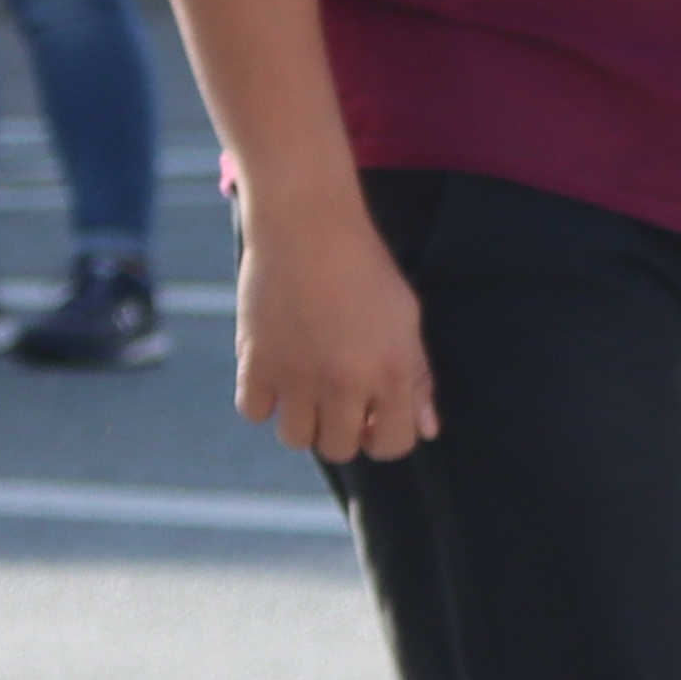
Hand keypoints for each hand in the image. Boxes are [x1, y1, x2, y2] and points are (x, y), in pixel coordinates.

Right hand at [229, 199, 437, 465]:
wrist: (308, 230)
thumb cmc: (366, 272)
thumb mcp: (406, 320)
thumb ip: (417, 379)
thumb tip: (426, 430)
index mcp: (390, 373)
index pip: (394, 445)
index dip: (387, 436)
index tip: (377, 417)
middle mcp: (344, 383)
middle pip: (340, 449)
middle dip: (344, 432)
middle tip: (340, 400)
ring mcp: (296, 376)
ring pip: (296, 439)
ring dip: (303, 422)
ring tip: (308, 389)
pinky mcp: (255, 363)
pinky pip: (253, 413)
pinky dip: (263, 401)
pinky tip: (277, 374)